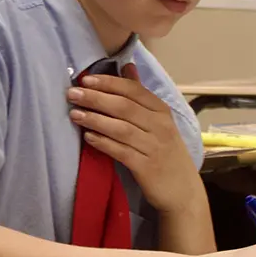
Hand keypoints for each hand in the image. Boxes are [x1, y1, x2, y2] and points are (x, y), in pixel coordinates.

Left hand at [67, 63, 199, 213]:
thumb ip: (141, 95)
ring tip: (75, 114)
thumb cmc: (166, 152)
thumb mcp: (159, 121)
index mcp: (162, 111)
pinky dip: (104, 143)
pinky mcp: (146, 167)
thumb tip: (127, 66)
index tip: (86, 79)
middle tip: (73, 94)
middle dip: (96, 98)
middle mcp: (160, 126)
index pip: (134, 90)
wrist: (182, 190)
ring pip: (121, 128)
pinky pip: (121, 151)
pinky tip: (88, 137)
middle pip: (124, 107)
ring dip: (95, 119)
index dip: (109, 83)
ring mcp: (154, 147)